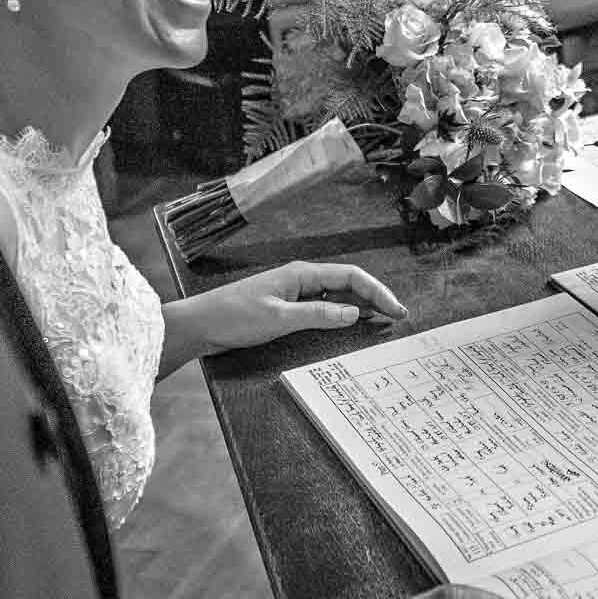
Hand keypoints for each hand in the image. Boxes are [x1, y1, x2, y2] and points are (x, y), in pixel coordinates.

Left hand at [162, 260, 408, 372]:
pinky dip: (343, 313)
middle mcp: (302, 279)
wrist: (199, 325)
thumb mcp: (278, 318)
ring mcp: (295, 293)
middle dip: (376, 297)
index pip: (351, 276)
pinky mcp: (287, 308)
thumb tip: (354, 312)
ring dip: (362, 305)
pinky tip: (352, 323)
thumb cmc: (232, 316)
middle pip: (349, 283)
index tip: (396, 309)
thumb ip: (317, 314)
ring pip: (338, 295)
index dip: (378, 291)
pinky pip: (324, 307)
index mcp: (302, 273)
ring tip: (384, 320)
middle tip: (398, 315)